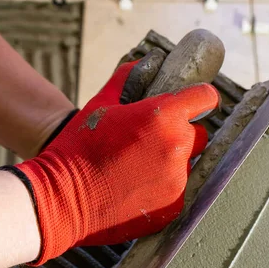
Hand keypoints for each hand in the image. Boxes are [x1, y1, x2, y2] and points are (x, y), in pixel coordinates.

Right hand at [6, 59, 219, 264]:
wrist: (63, 198)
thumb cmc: (79, 147)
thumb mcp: (101, 104)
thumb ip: (128, 79)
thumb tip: (147, 62)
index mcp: (163, 117)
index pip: (205, 98)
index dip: (201, 97)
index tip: (197, 101)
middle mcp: (177, 147)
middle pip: (198, 134)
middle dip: (180, 132)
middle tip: (151, 139)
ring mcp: (178, 180)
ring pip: (187, 164)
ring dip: (171, 161)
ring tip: (138, 167)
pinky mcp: (174, 206)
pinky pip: (178, 190)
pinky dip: (165, 187)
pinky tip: (137, 187)